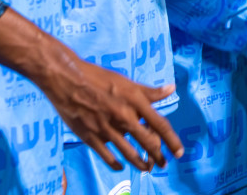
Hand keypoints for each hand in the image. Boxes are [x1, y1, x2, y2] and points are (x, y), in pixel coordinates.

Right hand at [46, 58, 183, 170]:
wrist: (68, 79)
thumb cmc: (98, 77)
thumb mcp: (127, 81)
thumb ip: (149, 91)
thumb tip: (171, 89)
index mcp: (135, 101)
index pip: (160, 125)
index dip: (172, 141)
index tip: (179, 152)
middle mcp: (124, 117)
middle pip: (148, 143)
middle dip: (159, 157)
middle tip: (163, 164)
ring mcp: (108, 129)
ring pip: (130, 154)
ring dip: (141, 164)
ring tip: (146, 168)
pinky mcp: (91, 137)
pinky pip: (108, 158)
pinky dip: (117, 165)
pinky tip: (120, 166)